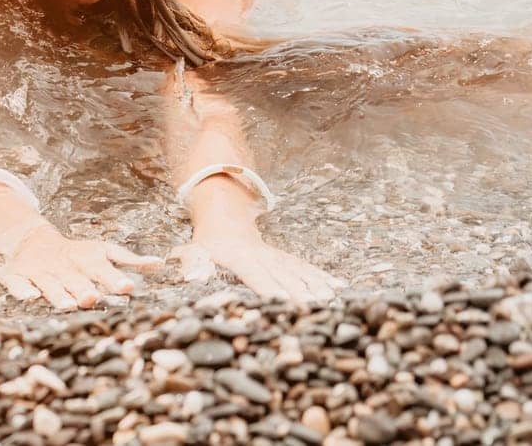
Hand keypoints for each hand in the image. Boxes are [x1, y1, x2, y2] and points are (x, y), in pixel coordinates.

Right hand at [0, 224, 165, 309]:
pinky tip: (30, 298)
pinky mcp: (16, 275)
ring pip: (50, 284)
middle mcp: (63, 265)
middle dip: (83, 289)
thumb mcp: (102, 250)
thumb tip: (160, 264)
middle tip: (92, 298)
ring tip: (67, 304)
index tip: (128, 288)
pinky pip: (18, 283)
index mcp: (85, 259)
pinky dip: (22, 290)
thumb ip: (129, 260)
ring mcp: (40, 271)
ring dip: (58, 293)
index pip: (102, 268)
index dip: (113, 278)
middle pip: (75, 279)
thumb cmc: (77, 253)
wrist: (31, 240)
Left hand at [171, 227, 343, 302]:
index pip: (254, 272)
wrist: (225, 222)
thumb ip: (192, 263)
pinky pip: (306, 268)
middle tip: (314, 308)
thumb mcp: (191, 251)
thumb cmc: (207, 245)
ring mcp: (277, 257)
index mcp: (239, 256)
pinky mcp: (287, 260)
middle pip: (283, 275)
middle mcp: (262, 256)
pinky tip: (340, 288)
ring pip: (299, 271)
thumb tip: (192, 278)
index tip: (280, 298)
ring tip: (332, 300)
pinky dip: (323, 278)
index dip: (267, 284)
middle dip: (299, 291)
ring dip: (316, 286)